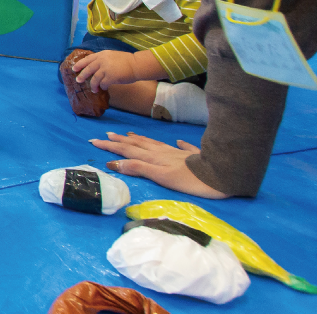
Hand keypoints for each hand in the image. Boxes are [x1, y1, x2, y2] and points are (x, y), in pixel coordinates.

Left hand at [72, 50, 137, 90]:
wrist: (137, 64)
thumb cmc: (127, 61)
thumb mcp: (112, 56)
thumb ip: (103, 60)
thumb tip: (95, 67)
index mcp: (102, 54)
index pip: (88, 59)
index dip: (80, 64)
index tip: (74, 68)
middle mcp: (102, 60)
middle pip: (88, 69)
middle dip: (82, 75)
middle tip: (78, 80)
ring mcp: (106, 69)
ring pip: (94, 79)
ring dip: (93, 85)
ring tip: (94, 90)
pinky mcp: (111, 77)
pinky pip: (103, 84)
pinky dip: (102, 87)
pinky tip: (104, 88)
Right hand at [91, 132, 229, 199]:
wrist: (221, 174)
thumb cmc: (191, 181)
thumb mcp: (162, 177)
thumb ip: (139, 168)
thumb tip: (115, 163)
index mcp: (154, 158)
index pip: (128, 150)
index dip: (111, 146)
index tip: (95, 140)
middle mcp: (163, 153)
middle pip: (138, 145)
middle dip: (120, 141)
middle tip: (106, 135)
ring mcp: (178, 153)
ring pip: (155, 144)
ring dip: (140, 140)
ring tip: (130, 135)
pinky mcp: (193, 157)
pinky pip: (182, 148)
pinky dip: (176, 144)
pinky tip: (176, 141)